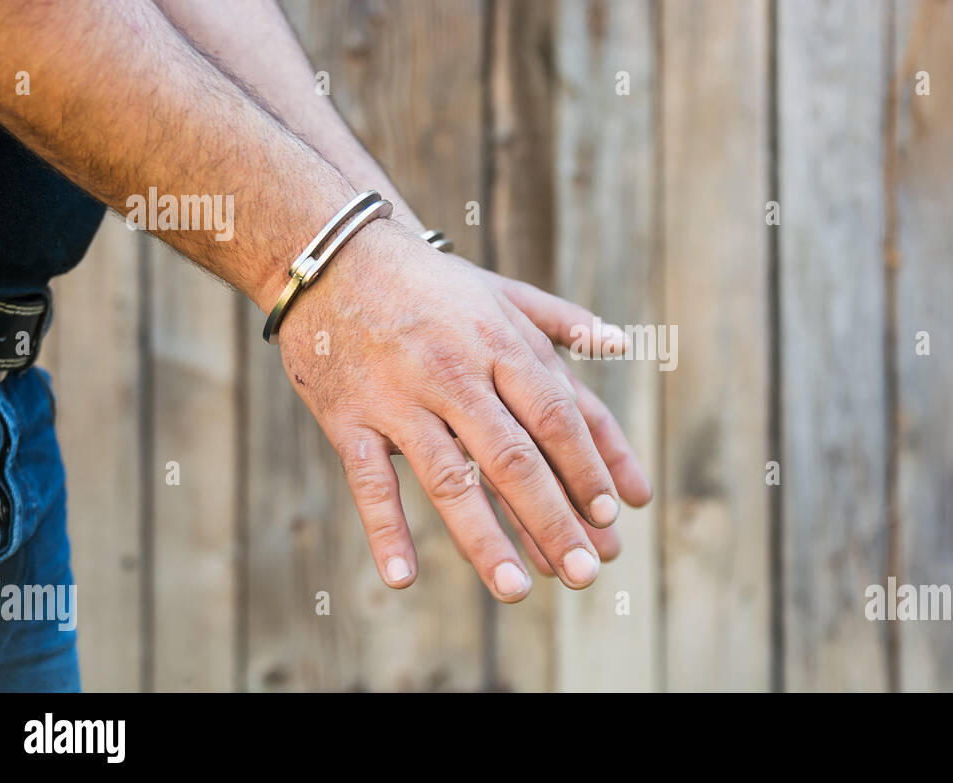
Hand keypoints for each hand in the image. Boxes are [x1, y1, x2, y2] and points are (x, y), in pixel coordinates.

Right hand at [274, 219, 650, 600]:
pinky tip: (403, 578)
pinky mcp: (348, 417)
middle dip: (554, 519)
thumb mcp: (502, 292)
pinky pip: (369, 479)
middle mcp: (455, 371)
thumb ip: (563, 322)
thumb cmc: (430, 283)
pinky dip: (385, 528)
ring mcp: (400, 397)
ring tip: (519, 590)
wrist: (331, 256)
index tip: (616, 514)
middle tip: (587, 573)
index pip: (557, 415)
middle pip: (514, 457)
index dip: (588, 466)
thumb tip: (621, 345)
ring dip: (485, 538)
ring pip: (449, 478)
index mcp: (500, 343)